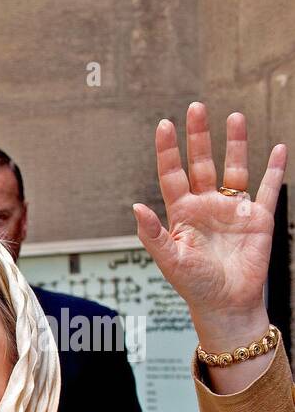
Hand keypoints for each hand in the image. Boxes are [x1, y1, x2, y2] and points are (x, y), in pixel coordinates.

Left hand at [133, 103, 285, 339]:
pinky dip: (274, 168)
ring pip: (234, 168)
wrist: (226, 304)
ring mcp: (233, 209)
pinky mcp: (259, 218)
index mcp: (181, 214)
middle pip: (201, 162)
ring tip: (233, 117)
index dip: (168, 150)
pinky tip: (276, 148)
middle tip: (197, 106)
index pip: (172, 174)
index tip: (165, 124)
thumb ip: (152, 233)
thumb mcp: (168, 259)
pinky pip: (268, 188)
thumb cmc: (194, 285)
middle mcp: (206, 206)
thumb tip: (135, 206)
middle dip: (199, 136)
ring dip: (235, 143)